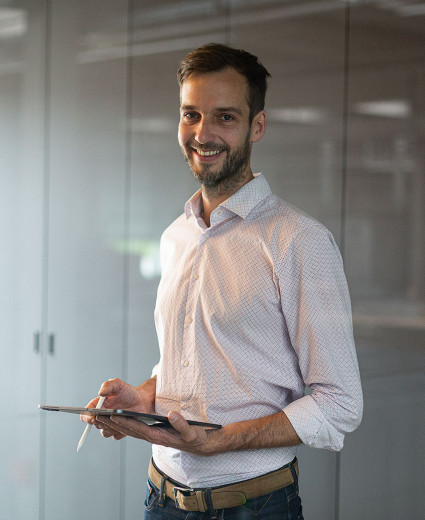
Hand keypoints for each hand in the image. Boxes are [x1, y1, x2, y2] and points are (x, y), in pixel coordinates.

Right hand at [81, 377, 155, 440]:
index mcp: (98, 406)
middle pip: (95, 425)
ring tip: (120, 419)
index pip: (85, 415)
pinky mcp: (118, 431)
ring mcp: (110, 425)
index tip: (93, 417)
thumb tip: (100, 392)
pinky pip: (115, 436)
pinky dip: (120, 432)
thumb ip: (108, 385)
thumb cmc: (128, 392)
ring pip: (105, 433)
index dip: (86, 418)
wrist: (141, 400)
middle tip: (110, 416)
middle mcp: (102, 417)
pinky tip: (126, 424)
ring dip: (111, 427)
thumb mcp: (118, 384)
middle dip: (102, 422)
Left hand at [95, 410, 216, 454]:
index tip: (112, 416)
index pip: (138, 428)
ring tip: (101, 417)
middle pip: (129, 430)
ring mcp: (152, 436)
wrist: (201, 445)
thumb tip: (171, 414)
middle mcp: (153, 437)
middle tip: (97, 416)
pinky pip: (136, 429)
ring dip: (116, 424)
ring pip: (130, 430)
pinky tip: (117, 419)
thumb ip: (181, 425)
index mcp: (159, 436)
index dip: (124, 422)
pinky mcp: (154, 434)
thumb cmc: (196, 438)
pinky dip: (124, 424)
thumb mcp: (192, 432)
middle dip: (113, 423)